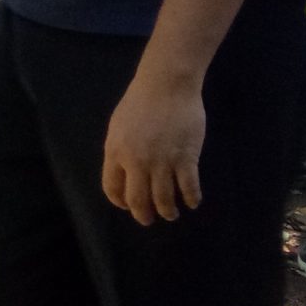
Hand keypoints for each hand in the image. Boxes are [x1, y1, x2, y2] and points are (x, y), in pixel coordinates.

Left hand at [102, 68, 204, 223]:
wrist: (167, 85)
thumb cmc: (140, 102)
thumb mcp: (118, 127)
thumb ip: (119, 151)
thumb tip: (123, 173)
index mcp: (116, 152)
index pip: (113, 189)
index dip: (121, 202)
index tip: (128, 206)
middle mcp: (137, 162)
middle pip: (138, 200)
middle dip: (144, 215)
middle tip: (149, 219)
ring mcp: (163, 161)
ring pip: (164, 199)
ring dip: (168, 211)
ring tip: (171, 214)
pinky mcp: (186, 158)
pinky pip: (189, 187)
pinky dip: (191, 199)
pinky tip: (192, 202)